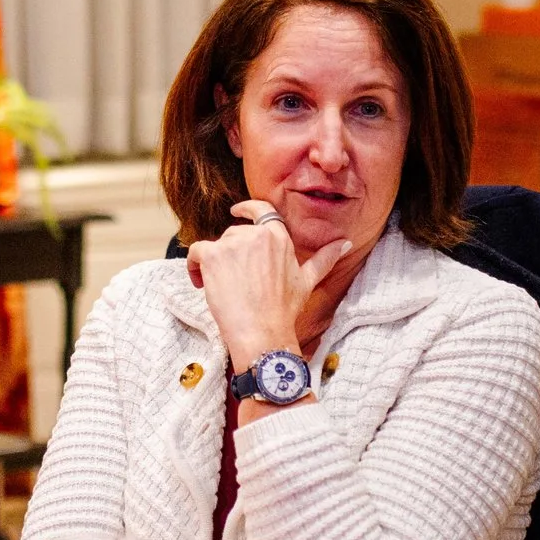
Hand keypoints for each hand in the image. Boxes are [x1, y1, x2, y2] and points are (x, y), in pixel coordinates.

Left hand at [185, 201, 352, 372]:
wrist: (262, 331)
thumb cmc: (284, 310)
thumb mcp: (307, 281)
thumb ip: (324, 258)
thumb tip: (345, 243)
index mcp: (279, 237)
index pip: (261, 211)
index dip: (247, 208)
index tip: (236, 211)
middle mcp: (256, 235)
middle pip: (235, 234)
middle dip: (231, 254)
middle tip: (233, 280)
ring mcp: (233, 243)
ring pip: (216, 244)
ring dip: (213, 262)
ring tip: (218, 286)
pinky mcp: (212, 255)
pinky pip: (195, 252)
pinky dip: (193, 265)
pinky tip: (199, 282)